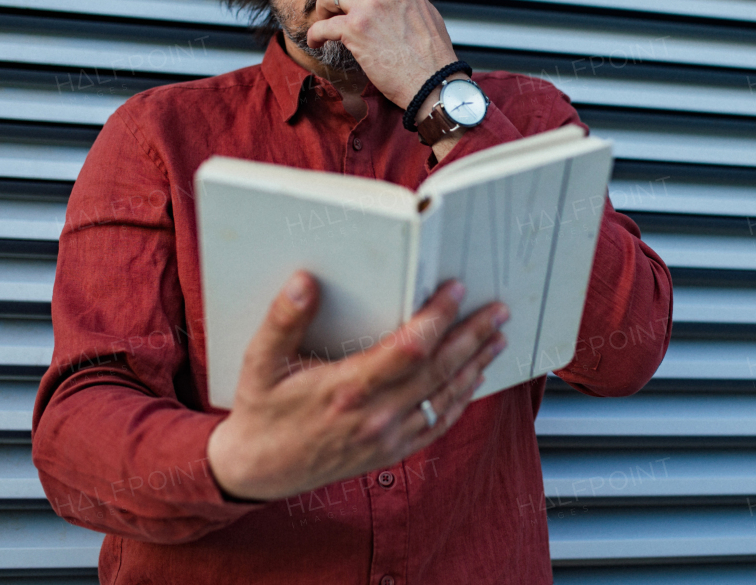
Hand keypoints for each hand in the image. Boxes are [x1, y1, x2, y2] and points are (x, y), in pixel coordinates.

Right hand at [206, 269, 507, 501]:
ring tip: (497, 338)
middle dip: (472, 336)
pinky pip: (436, 425)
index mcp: (346, 390)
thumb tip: (304, 281)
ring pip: (444, 397)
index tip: (455, 291)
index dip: (438, 318)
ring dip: (474, 365)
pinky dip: (460, 400)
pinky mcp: (390, 452)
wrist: (258, 472)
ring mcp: (387, 438)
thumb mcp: (259, 362)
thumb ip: (283, 320)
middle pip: (439, 371)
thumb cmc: (261, 412)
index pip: (409, 349)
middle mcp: (375, 416)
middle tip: (497, 310)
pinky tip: (473, 380)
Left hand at [305, 0, 458, 109]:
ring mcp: (370, 7)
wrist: (432, 83)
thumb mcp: (427, 13)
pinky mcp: (355, 30)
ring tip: (326, 24)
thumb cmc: (433, 55)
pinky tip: (319, 42)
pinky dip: (316, 35)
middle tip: (332, 2)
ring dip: (322, 9)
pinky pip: (322, 25)